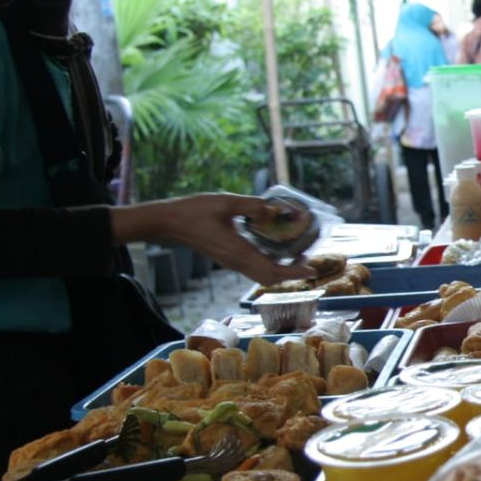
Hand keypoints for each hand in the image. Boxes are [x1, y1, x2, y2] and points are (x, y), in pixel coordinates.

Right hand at [115, 194, 314, 285]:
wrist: (168, 222)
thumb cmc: (193, 211)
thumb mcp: (225, 203)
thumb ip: (251, 205)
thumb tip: (275, 209)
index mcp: (238, 252)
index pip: (272, 271)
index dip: (295, 273)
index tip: (312, 271)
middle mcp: (236, 262)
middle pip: (270, 278)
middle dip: (292, 274)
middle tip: (309, 262)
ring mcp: (230, 262)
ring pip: (261, 274)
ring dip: (281, 270)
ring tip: (297, 256)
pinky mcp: (226, 258)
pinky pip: (252, 268)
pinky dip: (269, 264)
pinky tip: (274, 249)